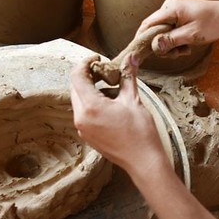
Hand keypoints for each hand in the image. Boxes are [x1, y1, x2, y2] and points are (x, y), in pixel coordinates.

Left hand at [70, 54, 170, 176]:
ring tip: (110, 87)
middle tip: (105, 71)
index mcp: (90, 107)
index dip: (85, 63)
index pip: (77, 76)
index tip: (98, 59)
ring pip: (79, 101)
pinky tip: (110, 104)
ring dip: (90, 90)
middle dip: (88, 76)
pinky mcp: (88, 136)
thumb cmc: (140, 133)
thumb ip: (128, 76)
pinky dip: (92, 103)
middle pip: (75, 88)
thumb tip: (131, 57)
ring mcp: (83, 129)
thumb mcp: (134, 100)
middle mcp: (81, 118)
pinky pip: (84, 113)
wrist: (143, 161)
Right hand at [138, 0, 218, 57]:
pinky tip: (186, 46)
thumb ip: (172, 40)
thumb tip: (154, 46)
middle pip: (154, 30)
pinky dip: (176, 41)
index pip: (147, 24)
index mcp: (170, 8)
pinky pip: (170, 31)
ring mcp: (173, 11)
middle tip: (176, 54)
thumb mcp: (192, 34)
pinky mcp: (178, 16)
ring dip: (171, 45)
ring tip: (185, 50)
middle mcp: (168, 7)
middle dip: (162, 45)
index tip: (139, 53)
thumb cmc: (213, 22)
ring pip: (162, 33)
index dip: (141, 39)